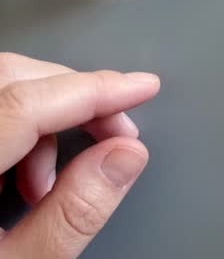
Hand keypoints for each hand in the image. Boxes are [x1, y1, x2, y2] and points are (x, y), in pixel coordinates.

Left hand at [0, 53, 158, 257]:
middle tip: (114, 135)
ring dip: (44, 121)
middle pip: (7, 80)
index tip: (140, 88)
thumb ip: (72, 215)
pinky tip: (21, 183)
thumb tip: (124, 156)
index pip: (22, 106)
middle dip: (72, 98)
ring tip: (50, 186)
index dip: (92, 90)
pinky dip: (16, 133)